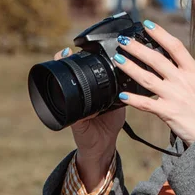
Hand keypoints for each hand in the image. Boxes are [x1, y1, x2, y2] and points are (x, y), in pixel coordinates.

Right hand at [54, 48, 124, 192]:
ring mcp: (73, 109)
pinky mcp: (74, 121)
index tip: (73, 48)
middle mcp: (78, 98)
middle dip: (65, 62)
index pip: (80, 73)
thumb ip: (121, 88)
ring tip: (61, 60)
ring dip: (62, 75)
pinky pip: (69, 109)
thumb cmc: (109, 123)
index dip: (75, 60)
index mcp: (90, 92)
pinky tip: (65, 91)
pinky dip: (67, 100)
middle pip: (68, 77)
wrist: (102, 146)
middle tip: (66, 51)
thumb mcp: (117, 102)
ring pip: (63, 89)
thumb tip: (133, 70)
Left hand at [113, 21, 194, 145]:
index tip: (147, 25)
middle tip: (123, 40)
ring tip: (117, 58)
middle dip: (137, 47)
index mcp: (194, 71)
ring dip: (130, 67)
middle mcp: (182, 80)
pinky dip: (133, 99)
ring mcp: (173, 96)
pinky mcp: (167, 112)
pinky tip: (122, 95)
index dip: (160, 34)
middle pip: (156, 59)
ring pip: (147, 78)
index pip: (174, 46)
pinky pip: (146, 104)